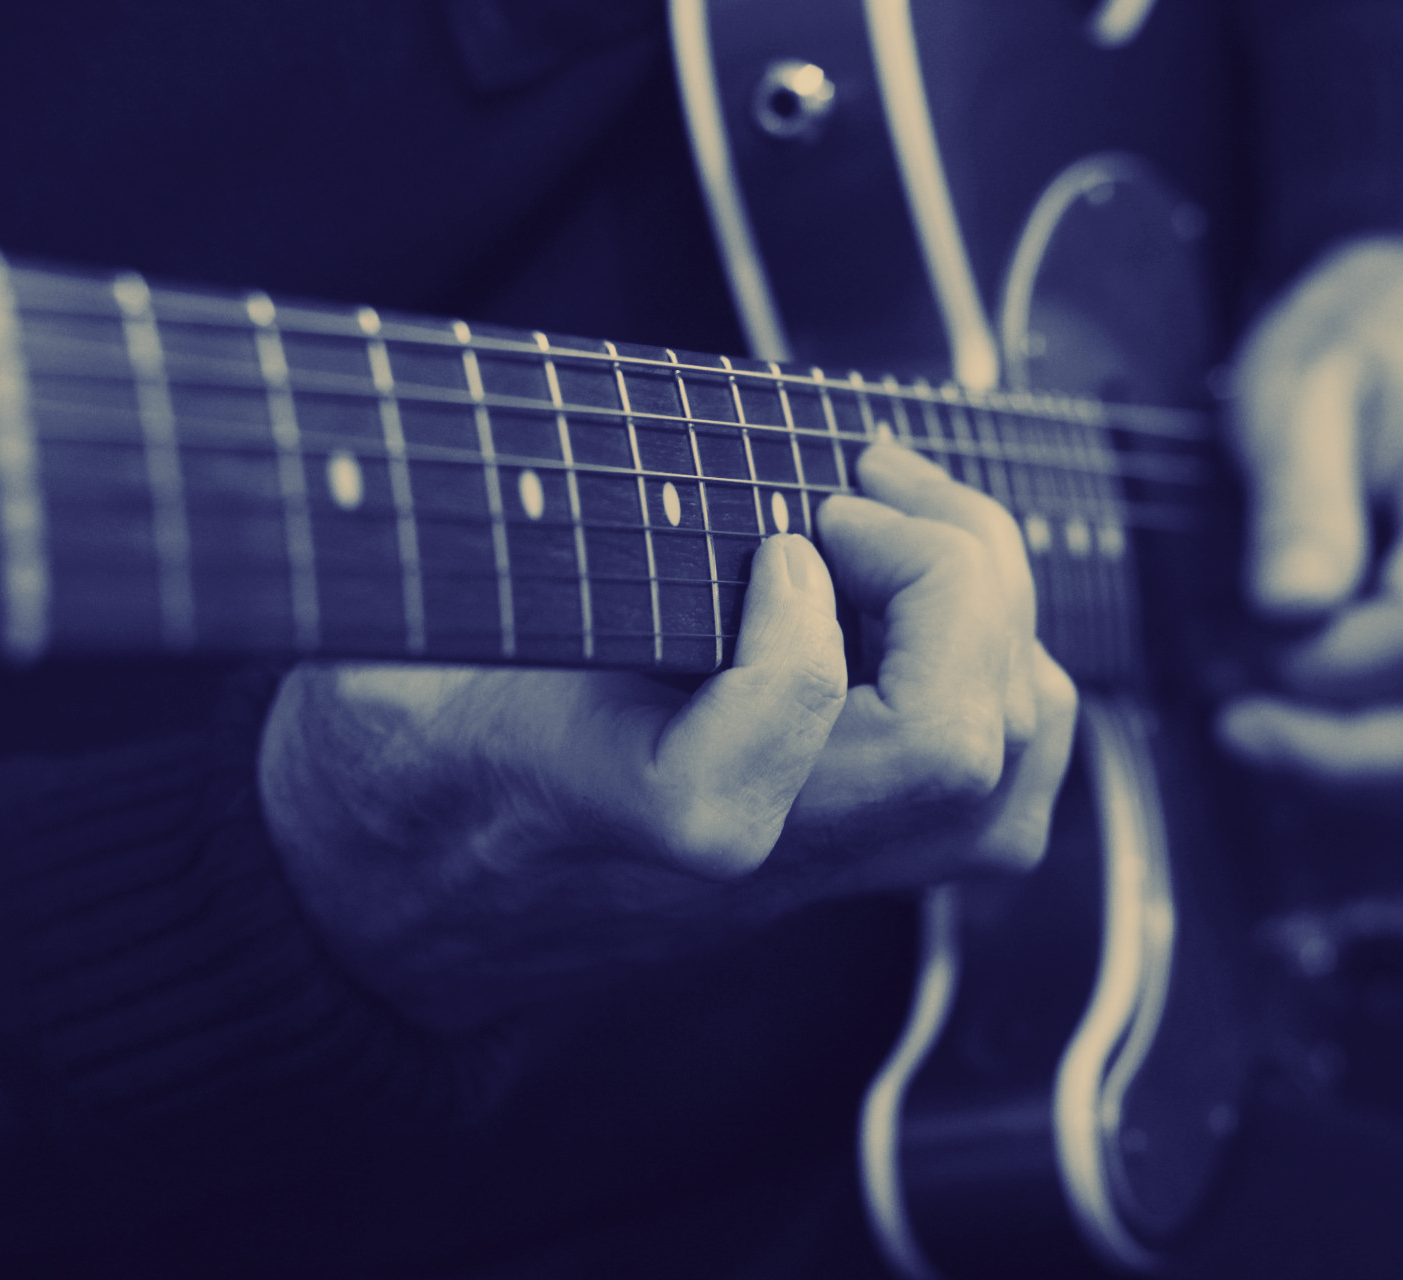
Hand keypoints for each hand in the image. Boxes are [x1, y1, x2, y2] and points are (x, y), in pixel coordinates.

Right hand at [257, 437, 1075, 1029]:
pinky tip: (931, 597)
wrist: (402, 894)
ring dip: (994, 614)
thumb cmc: (397, 750)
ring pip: (1001, 781)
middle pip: (944, 765)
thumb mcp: (389, 644)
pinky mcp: (854, 849)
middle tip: (865, 484)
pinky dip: (1014, 675)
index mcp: (601, 814)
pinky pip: (1001, 793)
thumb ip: (468, 563)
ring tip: (906, 518)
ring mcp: (815, 865)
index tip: (769, 535)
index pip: (736, 796)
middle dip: (950, 582)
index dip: (789, 633)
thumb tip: (542, 438)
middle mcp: (741, 863)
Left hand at [1217, 237, 1402, 796]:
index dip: (1326, 667)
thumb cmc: (1353, 340)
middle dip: (1340, 756)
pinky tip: (1290, 729)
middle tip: (1232, 728)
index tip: (1238, 642)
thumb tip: (1289, 610)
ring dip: (1352, 772)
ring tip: (1246, 730)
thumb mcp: (1298, 387)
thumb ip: (1298, 500)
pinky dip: (1371, 758)